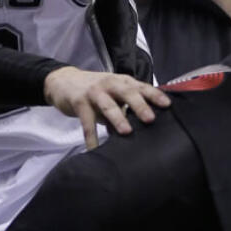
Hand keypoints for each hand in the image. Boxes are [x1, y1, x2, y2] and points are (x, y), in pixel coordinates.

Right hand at [44, 66, 171, 149]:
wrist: (63, 81)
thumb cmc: (96, 90)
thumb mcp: (114, 93)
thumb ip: (128, 106)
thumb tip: (147, 127)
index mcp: (122, 82)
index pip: (141, 87)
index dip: (155, 95)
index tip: (167, 105)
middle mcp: (110, 84)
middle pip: (127, 93)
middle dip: (139, 105)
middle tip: (150, 119)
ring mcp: (94, 92)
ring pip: (108, 105)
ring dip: (117, 118)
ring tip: (126, 132)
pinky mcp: (79, 102)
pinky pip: (86, 122)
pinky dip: (91, 136)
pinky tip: (94, 149)